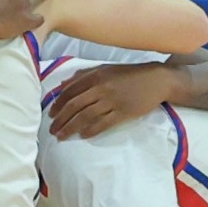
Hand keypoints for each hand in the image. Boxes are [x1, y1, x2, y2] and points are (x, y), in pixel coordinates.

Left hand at [48, 63, 187, 138]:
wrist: (157, 80)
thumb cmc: (129, 74)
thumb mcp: (105, 69)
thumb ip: (83, 76)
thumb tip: (62, 84)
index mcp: (95, 75)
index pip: (70, 91)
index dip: (58, 104)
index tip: (50, 114)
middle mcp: (101, 87)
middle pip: (75, 105)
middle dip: (61, 119)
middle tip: (52, 130)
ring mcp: (113, 100)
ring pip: (86, 115)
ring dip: (71, 127)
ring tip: (61, 136)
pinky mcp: (124, 112)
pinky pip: (104, 123)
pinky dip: (91, 130)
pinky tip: (83, 135)